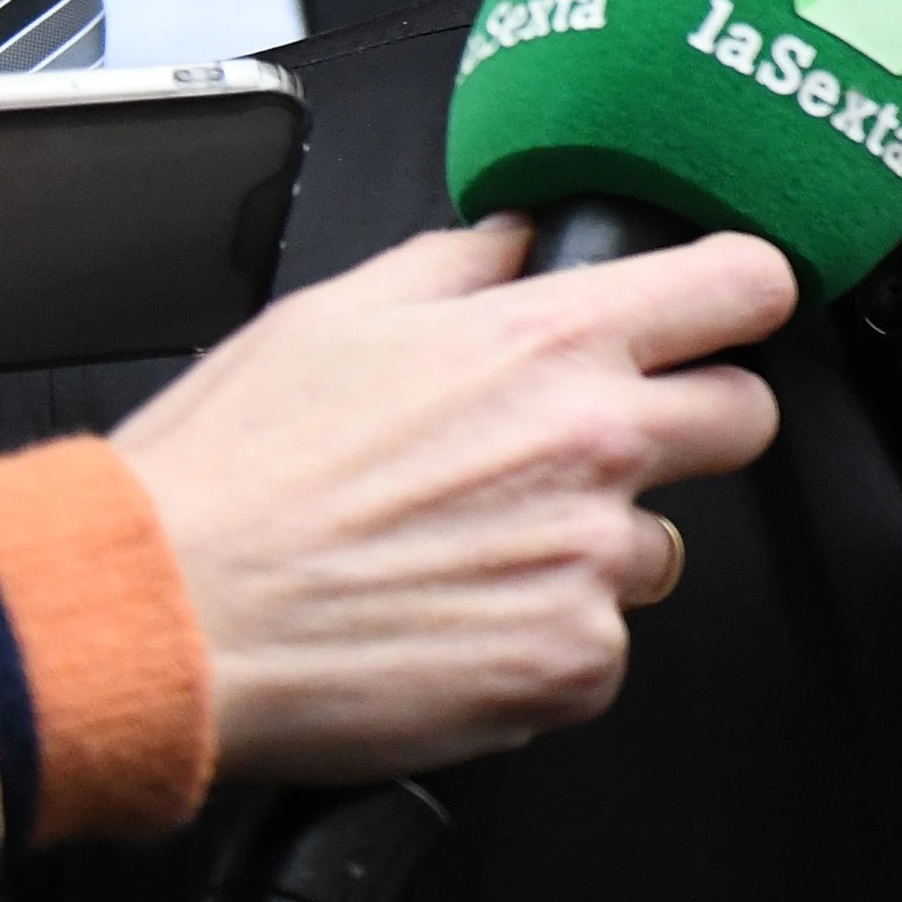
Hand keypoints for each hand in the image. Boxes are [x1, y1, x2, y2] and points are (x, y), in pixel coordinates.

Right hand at [103, 215, 790, 781]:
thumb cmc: (226, 472)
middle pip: (743, 419)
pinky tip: (455, 623)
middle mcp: (593, 447)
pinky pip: (600, 647)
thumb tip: (521, 237)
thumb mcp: (337, 313)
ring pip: (662, 547)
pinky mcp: (568, 664)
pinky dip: (543, 641)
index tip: (727, 312)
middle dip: (690, 425)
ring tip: (471, 553)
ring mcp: (589, 562)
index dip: (743, 296)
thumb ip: (461, 265)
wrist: (158, 616)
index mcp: (547, 343)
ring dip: (595, 548)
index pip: (742, 288)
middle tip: (593, 448)